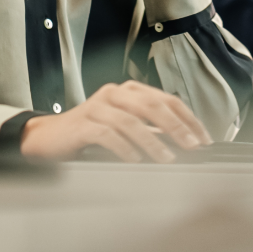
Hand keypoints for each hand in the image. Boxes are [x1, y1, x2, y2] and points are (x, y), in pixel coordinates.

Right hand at [20, 80, 211, 161]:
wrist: (49, 138)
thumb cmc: (90, 134)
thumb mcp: (124, 127)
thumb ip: (150, 130)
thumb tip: (184, 142)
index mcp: (129, 91)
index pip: (166, 99)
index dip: (187, 117)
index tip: (203, 138)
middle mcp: (115, 93)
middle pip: (152, 105)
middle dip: (176, 126)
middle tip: (192, 146)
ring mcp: (97, 106)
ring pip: (131, 120)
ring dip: (153, 142)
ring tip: (167, 158)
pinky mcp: (82, 124)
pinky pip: (108, 134)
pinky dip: (124, 148)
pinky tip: (135, 160)